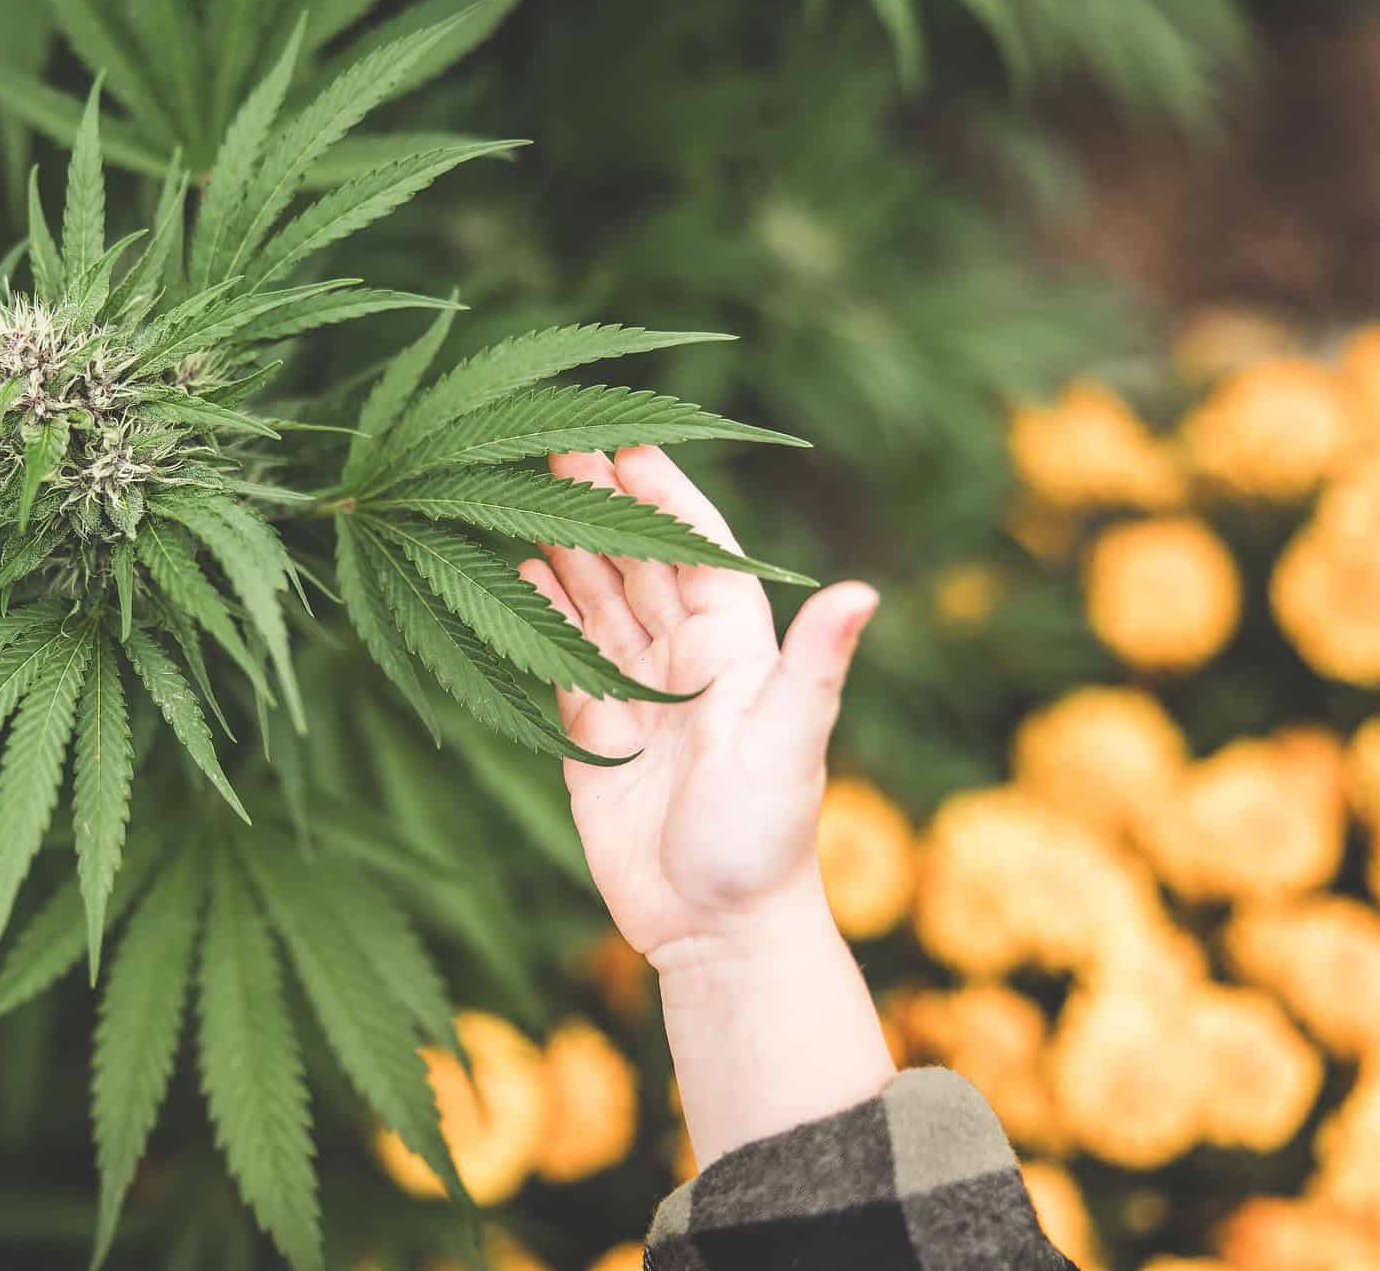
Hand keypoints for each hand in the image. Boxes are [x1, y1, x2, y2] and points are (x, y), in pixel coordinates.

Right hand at [518, 445, 879, 970]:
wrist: (718, 932)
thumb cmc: (765, 840)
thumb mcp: (792, 744)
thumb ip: (817, 663)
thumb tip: (863, 590)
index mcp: (737, 652)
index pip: (700, 554)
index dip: (667, 499)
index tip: (628, 446)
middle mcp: (687, 664)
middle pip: (639, 567)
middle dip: (601, 508)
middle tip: (556, 449)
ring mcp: (638, 697)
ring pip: (597, 605)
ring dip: (566, 551)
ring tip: (523, 495)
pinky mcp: (596, 736)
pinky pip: (563, 660)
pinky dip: (541, 614)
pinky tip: (516, 574)